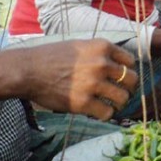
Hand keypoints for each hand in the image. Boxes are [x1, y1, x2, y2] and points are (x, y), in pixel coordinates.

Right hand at [20, 39, 136, 120]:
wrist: (27, 70)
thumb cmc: (51, 57)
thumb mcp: (79, 45)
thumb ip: (99, 53)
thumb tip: (118, 65)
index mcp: (102, 47)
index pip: (130, 61)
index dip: (127, 71)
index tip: (120, 78)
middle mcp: (101, 64)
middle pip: (132, 80)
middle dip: (129, 88)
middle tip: (120, 93)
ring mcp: (93, 83)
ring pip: (123, 98)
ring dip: (119, 103)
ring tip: (110, 104)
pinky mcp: (83, 102)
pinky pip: (107, 113)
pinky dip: (106, 115)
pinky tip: (98, 111)